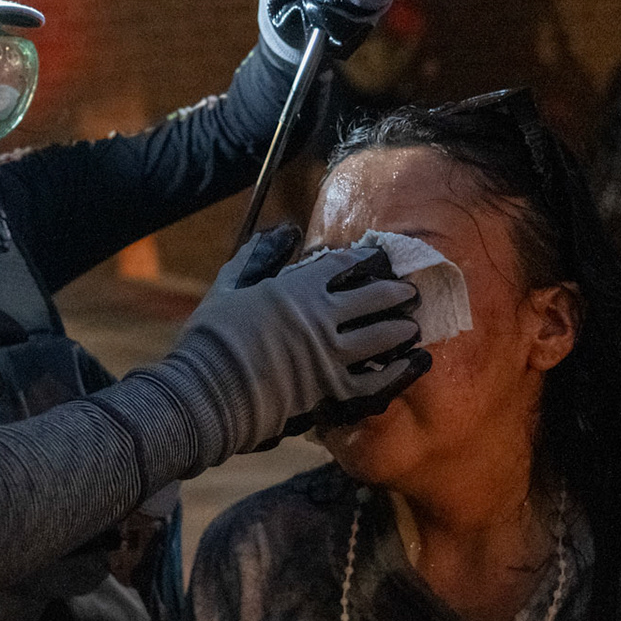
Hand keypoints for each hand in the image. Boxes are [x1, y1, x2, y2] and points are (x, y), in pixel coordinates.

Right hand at [156, 224, 424, 456]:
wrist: (207, 390)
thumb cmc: (212, 337)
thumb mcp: (231, 285)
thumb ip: (259, 255)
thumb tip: (284, 230)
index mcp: (297, 288)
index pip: (343, 264)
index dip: (364, 259)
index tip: (378, 258)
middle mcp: (321, 317)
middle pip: (373, 299)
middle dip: (396, 293)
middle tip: (410, 293)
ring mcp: (329, 355)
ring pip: (380, 338)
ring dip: (401, 330)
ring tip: (414, 327)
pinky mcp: (330, 390)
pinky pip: (374, 380)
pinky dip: (398, 372)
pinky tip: (414, 365)